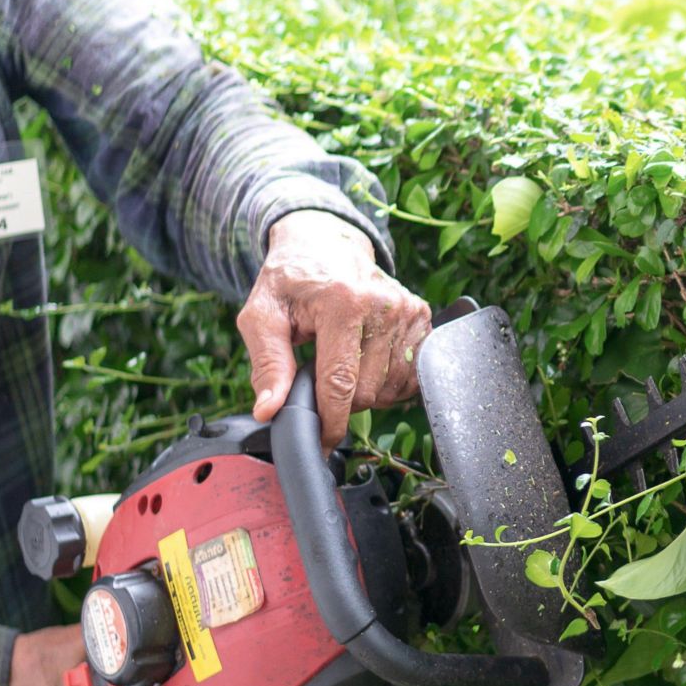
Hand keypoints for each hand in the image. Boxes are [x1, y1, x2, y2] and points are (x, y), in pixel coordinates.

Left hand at [239, 211, 430, 449]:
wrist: (326, 243)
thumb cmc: (290, 282)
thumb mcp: (262, 316)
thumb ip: (266, 363)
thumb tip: (270, 410)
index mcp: (343, 303)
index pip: (340, 382)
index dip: (331, 420)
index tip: (320, 442)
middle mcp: (384, 306)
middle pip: (368, 391)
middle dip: (343, 399)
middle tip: (322, 376)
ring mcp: (409, 312)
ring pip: (392, 388)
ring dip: (367, 391)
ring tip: (345, 365)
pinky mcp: (423, 318)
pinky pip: (411, 375)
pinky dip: (389, 381)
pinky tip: (368, 363)